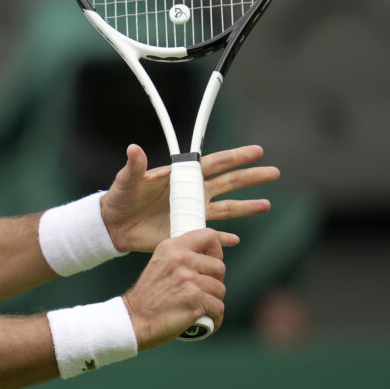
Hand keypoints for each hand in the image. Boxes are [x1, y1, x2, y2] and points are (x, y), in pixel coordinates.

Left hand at [100, 144, 278, 252]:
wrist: (114, 225)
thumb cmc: (120, 198)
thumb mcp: (127, 180)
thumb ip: (134, 166)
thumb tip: (134, 149)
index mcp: (182, 176)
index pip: (214, 164)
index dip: (236, 157)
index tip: (257, 151)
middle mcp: (192, 193)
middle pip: (229, 183)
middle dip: (251, 177)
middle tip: (274, 172)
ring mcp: (192, 212)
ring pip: (227, 208)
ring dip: (247, 207)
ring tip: (267, 204)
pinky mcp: (188, 230)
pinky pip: (212, 234)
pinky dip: (224, 238)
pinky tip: (237, 240)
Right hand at [122, 228, 238, 350]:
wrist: (134, 318)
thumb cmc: (148, 295)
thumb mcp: (160, 263)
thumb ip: (180, 256)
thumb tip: (207, 255)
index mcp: (172, 247)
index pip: (209, 236)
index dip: (217, 250)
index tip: (213, 260)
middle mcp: (181, 259)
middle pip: (219, 267)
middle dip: (215, 281)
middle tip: (201, 291)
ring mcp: (188, 280)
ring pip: (220, 289)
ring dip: (213, 301)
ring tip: (199, 306)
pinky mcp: (195, 300)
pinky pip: (218, 308)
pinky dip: (214, 318)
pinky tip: (205, 318)